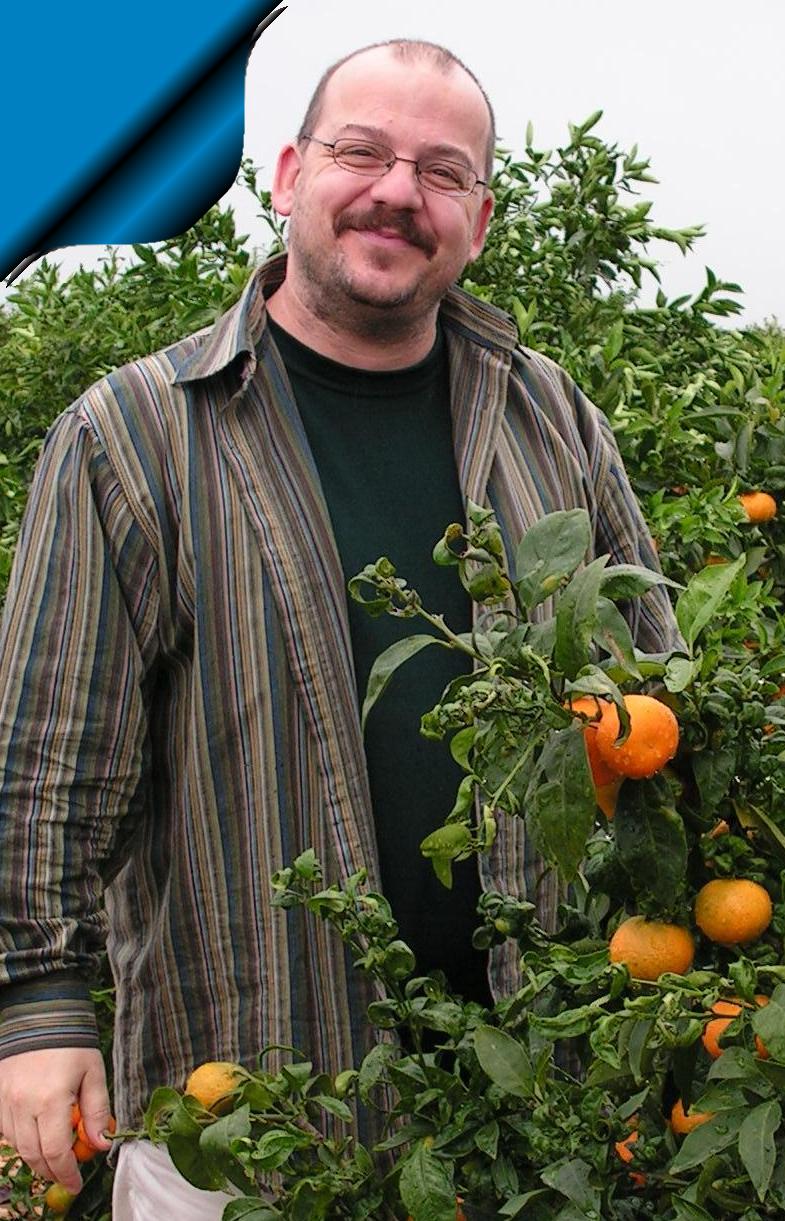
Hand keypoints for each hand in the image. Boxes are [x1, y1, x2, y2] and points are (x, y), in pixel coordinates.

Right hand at [0, 1047, 110, 1193]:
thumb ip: (97, 1111)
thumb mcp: (93, 1073)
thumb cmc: (72, 1042)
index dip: (67, 1173)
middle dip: (51, 1171)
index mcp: (51, 1101)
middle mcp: (23, 1105)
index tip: (77, 1183)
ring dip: (36, 1157)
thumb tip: (101, 1144)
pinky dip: (21, 1141)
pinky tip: (37, 1136)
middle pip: (34, 1155)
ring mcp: (6, 1102)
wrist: (40, 1014)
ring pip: (18, 1146)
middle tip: (66, 1175)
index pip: (56, 1153)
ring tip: (54, 1157)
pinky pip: (6, 1131)